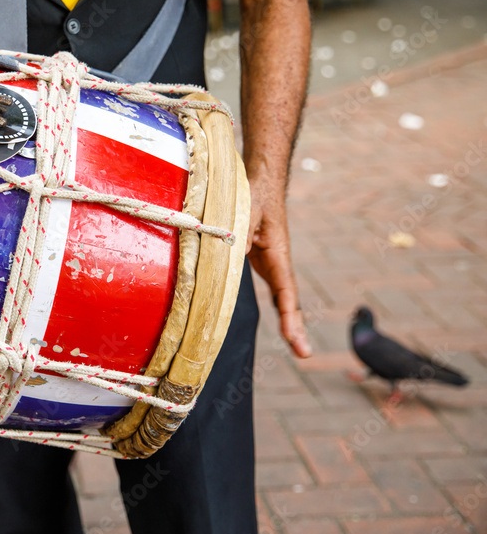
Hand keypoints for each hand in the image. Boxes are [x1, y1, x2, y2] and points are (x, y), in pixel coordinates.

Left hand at [246, 179, 312, 358]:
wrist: (260, 179)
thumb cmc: (252, 193)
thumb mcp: (243, 212)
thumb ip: (236, 235)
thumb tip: (229, 258)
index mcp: (278, 254)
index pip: (286, 291)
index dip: (290, 316)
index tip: (294, 339)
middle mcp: (278, 261)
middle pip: (289, 299)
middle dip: (296, 326)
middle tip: (304, 354)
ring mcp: (270, 261)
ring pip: (281, 295)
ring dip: (289, 319)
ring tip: (299, 346)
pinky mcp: (259, 258)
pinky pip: (270, 286)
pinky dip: (277, 305)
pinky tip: (281, 322)